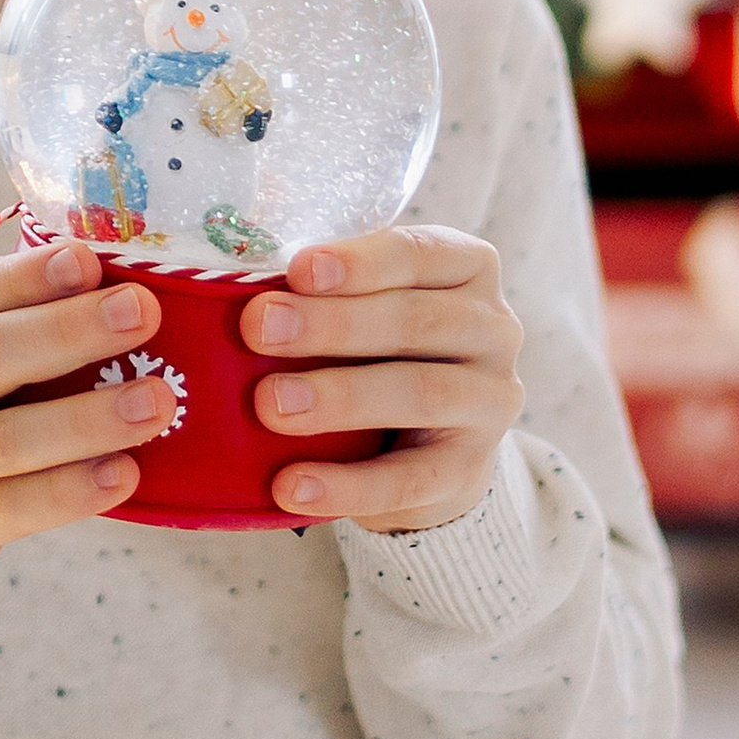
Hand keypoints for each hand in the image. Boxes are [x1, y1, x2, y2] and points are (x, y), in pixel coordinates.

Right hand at [0, 241, 172, 639]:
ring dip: (87, 418)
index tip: (90, 260)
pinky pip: (6, 508)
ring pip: (3, 438)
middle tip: (143, 312)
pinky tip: (121, 476)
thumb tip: (110, 299)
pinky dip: (67, 491)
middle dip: (69, 329)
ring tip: (157, 402)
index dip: (28, 275)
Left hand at [242, 224, 523, 534]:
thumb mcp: (362, 309)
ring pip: (421, 393)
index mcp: (466, 270)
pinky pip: (411, 480)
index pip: (420, 254)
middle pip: (415, 321)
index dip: (360, 262)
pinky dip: (348, 485)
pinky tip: (293, 485)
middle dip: (332, 325)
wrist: (427, 449)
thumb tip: (244, 297)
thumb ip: (321, 296)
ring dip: (340, 398)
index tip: (298, 270)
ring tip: (270, 405)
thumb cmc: (379, 354)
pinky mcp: (469, 470)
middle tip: (258, 329)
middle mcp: (493, 329)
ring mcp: (490, 402)